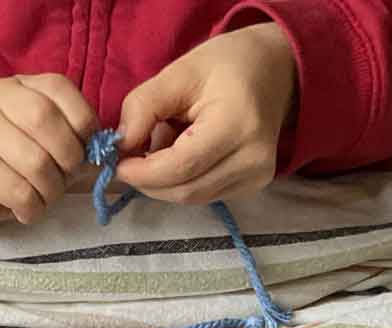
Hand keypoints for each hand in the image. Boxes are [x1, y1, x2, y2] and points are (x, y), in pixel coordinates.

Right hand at [0, 75, 97, 236]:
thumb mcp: (44, 144)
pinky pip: (18, 190)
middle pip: (46, 122)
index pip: (60, 88)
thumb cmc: (10, 166)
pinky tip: (26, 210)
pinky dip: (32, 208)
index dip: (83, 121)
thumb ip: (75, 140)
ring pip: (35, 162)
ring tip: (44, 198)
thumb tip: (111, 153)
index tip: (86, 149)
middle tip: (65, 179)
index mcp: (19, 86)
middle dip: (68, 158)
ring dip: (51, 190)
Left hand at [114, 23, 296, 203]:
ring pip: (193, 197)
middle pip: (186, 191)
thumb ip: (144, 106)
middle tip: (128, 159)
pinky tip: (181, 154)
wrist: (275, 70)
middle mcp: (253, 159)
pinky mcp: (254, 186)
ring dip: (164, 182)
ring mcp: (257, 177)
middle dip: (148, 181)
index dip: (143, 172)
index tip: (116, 162)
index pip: (181, 166)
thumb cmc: (226, 66)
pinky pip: (205, 194)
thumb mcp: (179, 72)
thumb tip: (121, 145)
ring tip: (159, 148)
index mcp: (237, 124)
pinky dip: (182, 181)